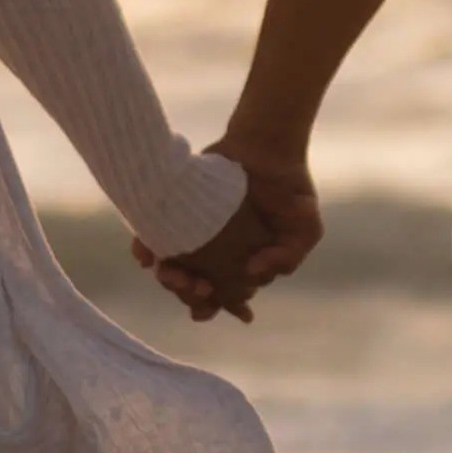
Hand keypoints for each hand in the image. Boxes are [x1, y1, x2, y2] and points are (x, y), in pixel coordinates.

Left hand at [141, 146, 324, 320]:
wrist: (267, 145)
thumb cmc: (289, 190)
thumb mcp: (306, 228)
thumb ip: (288, 257)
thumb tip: (252, 273)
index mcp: (242, 267)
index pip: (222, 299)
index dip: (212, 307)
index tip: (209, 300)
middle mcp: (215, 257)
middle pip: (192, 288)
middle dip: (188, 293)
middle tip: (195, 285)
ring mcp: (195, 236)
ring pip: (172, 268)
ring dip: (167, 278)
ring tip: (169, 272)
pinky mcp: (177, 214)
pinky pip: (154, 237)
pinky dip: (146, 250)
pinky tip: (146, 256)